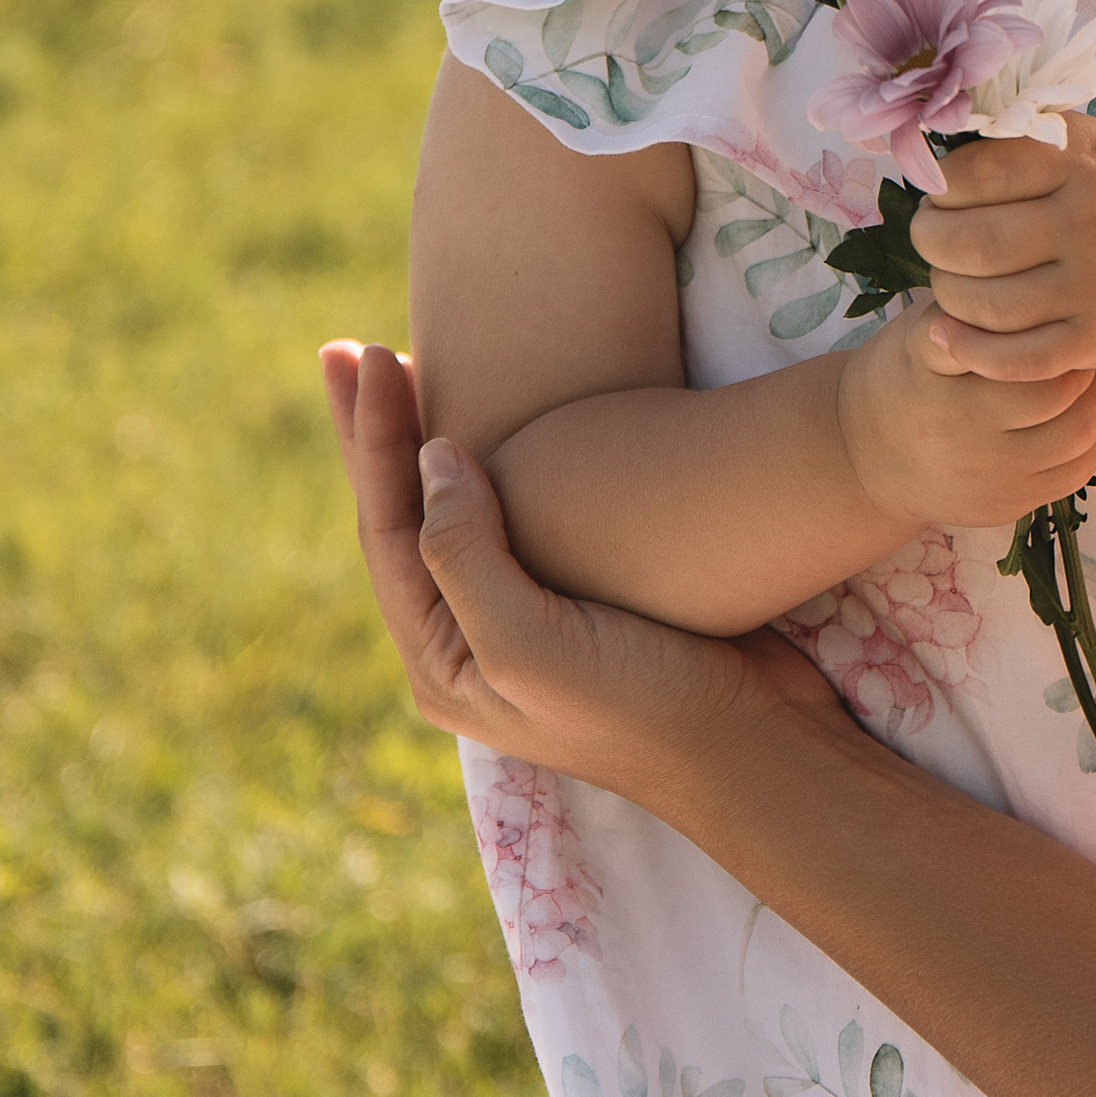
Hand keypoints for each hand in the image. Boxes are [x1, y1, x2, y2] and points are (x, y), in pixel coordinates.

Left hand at [322, 339, 848, 820]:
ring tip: (402, 373)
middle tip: (343, 351)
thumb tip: (431, 455)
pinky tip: (497, 425)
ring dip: (424, 441)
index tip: (369, 354)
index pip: (388, 528)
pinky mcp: (580, 596)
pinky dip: (491, 462)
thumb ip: (466, 555)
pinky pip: (512, 516)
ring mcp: (523, 616)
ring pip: (453, 512)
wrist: (752, 745)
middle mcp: (469, 637)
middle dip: (374, 434)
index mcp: (441, 659)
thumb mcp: (532, 643)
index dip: (372, 439)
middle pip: (404, 516)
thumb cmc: (643, 705)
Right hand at [834, 294, 1095, 536]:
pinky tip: (1071, 419)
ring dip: (1091, 403)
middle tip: (1067, 348)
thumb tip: (1019, 297)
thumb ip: (965, 318)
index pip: (1034, 365)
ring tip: (1074, 383)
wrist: (867, 458)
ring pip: (1080, 438)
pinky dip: (1088, 441)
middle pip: (1064, 401)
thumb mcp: (916, 337)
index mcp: (950, 397)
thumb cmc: (902, 379)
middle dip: (1078, 369)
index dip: (1052, 336)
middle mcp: (973, 446)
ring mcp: (994, 483)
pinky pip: (1075, 474)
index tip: (1046, 322)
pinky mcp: (1009, 507)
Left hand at [916, 120, 1095, 383]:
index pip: (977, 174)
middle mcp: (1095, 219)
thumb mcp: (1076, 141)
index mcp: (1081, 159)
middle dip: (932, 243)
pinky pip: (1018, 358)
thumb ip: (1009, 140)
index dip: (940, 189)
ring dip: (947, 295)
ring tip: (948, 279)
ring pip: (988, 304)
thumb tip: (923, 165)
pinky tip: (946, 334)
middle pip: (976, 244)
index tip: (937, 195)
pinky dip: (970, 351)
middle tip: (931, 239)